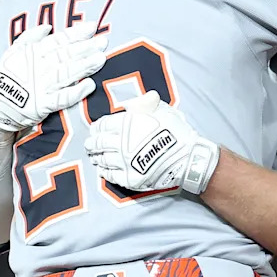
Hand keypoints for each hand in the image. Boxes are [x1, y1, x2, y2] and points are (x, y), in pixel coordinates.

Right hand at [0, 22, 107, 146]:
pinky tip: (89, 85)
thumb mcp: (13, 52)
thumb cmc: (7, 78)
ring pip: (66, 74)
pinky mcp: (42, 105)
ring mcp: (41, 87)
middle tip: (102, 41)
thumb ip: (30, 37)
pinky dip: (75, 92)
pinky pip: (61, 98)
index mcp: (33, 54)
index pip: (57, 41)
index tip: (91, 27)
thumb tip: (48, 26)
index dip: (75, 34)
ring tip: (100, 59)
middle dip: (84, 48)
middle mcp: (38, 68)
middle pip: (65, 56)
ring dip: (84, 66)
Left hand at [84, 91, 219, 194]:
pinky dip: (105, 173)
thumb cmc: (177, 132)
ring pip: (103, 159)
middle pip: (99, 142)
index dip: (97, 127)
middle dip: (92, 143)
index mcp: (127, 124)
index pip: (104, 125)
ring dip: (97, 157)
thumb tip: (140, 99)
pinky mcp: (130, 178)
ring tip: (94, 157)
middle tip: (89, 144)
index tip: (95, 129)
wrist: (188, 158)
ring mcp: (125, 162)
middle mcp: (122, 143)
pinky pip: (112, 176)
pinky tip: (103, 171)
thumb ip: (147, 104)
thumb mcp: (163, 111)